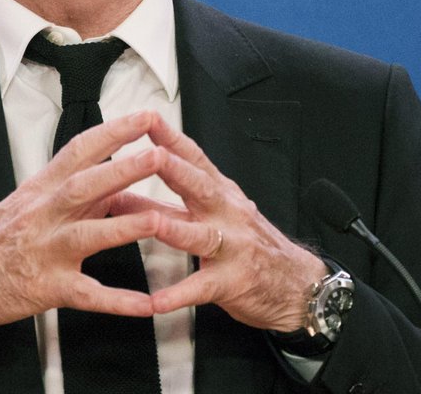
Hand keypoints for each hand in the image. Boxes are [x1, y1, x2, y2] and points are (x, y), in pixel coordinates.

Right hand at [0, 111, 167, 329]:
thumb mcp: (26, 201)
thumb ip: (68, 189)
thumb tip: (111, 175)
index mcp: (39, 190)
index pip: (78, 152)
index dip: (112, 133)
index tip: (143, 119)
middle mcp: (43, 216)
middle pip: (84, 187)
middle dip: (123, 171)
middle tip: (158, 156)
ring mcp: (46, 252)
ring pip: (88, 235)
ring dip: (124, 227)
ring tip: (157, 220)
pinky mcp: (49, 288)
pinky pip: (88, 295)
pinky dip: (117, 301)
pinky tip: (145, 303)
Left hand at [132, 118, 329, 331]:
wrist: (297, 284)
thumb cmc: (249, 243)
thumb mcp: (219, 211)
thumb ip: (175, 197)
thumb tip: (124, 184)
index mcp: (222, 193)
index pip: (196, 158)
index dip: (172, 137)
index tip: (146, 119)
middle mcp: (228, 214)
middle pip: (200, 187)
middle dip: (175, 170)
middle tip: (150, 156)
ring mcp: (232, 247)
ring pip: (200, 235)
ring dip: (174, 229)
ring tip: (150, 224)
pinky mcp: (232, 282)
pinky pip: (202, 288)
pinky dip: (178, 295)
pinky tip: (155, 302)